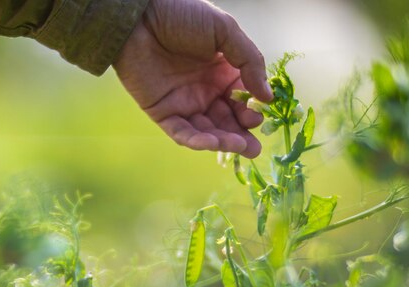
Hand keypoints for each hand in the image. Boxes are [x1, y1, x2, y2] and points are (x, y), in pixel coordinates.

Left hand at [113, 0, 272, 157]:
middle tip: (254, 149)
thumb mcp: (225, 31)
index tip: (259, 116)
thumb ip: (249, 62)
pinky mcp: (162, 112)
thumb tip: (268, 97)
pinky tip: (212, 143)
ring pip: (207, 130)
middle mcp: (205, 91)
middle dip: (241, 136)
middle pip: (227, 121)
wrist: (140, 18)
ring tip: (239, 147)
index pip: (242, 100)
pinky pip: (181, 132)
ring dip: (223, 141)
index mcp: (222, 72)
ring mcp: (184, 103)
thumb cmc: (183, 17)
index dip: (251, 111)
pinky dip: (195, 140)